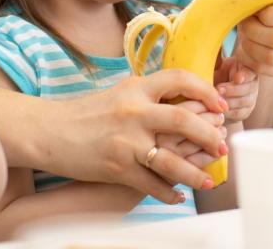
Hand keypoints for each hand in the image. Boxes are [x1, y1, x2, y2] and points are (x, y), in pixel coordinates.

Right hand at [70, 70, 227, 201]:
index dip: (206, 91)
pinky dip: (169, 193)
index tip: (221, 105)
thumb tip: (187, 100)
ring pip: (171, 160)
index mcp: (136, 88)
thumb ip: (150, 95)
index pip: (179, 78)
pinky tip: (179, 195)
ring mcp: (126, 141)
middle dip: (210, 135)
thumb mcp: (121, 94)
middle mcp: (133, 111)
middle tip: (223, 146)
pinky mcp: (117, 167)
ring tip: (209, 181)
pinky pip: (151, 184)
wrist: (49, 131)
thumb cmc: (87, 113)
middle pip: (184, 120)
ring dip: (195, 173)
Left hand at [214, 54, 258, 123]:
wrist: (213, 96)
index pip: (251, 70)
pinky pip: (240, 113)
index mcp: (246, 68)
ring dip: (229, 101)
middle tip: (218, 89)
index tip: (237, 78)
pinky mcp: (246, 111)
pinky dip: (229, 112)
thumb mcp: (215, 66)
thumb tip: (212, 41)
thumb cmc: (214, 76)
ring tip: (216, 100)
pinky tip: (219, 110)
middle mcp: (252, 82)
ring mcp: (251, 97)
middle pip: (248, 88)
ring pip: (244, 101)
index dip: (245, 75)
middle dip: (233, 90)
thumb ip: (217, 57)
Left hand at [235, 0, 272, 76]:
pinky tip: (245, 49)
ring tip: (244, 35)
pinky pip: (269, 71)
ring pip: (271, 57)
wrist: (254, 9)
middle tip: (243, 22)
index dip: (268, 14)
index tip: (254, 9)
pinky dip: (250, 62)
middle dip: (251, 31)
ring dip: (249, 47)